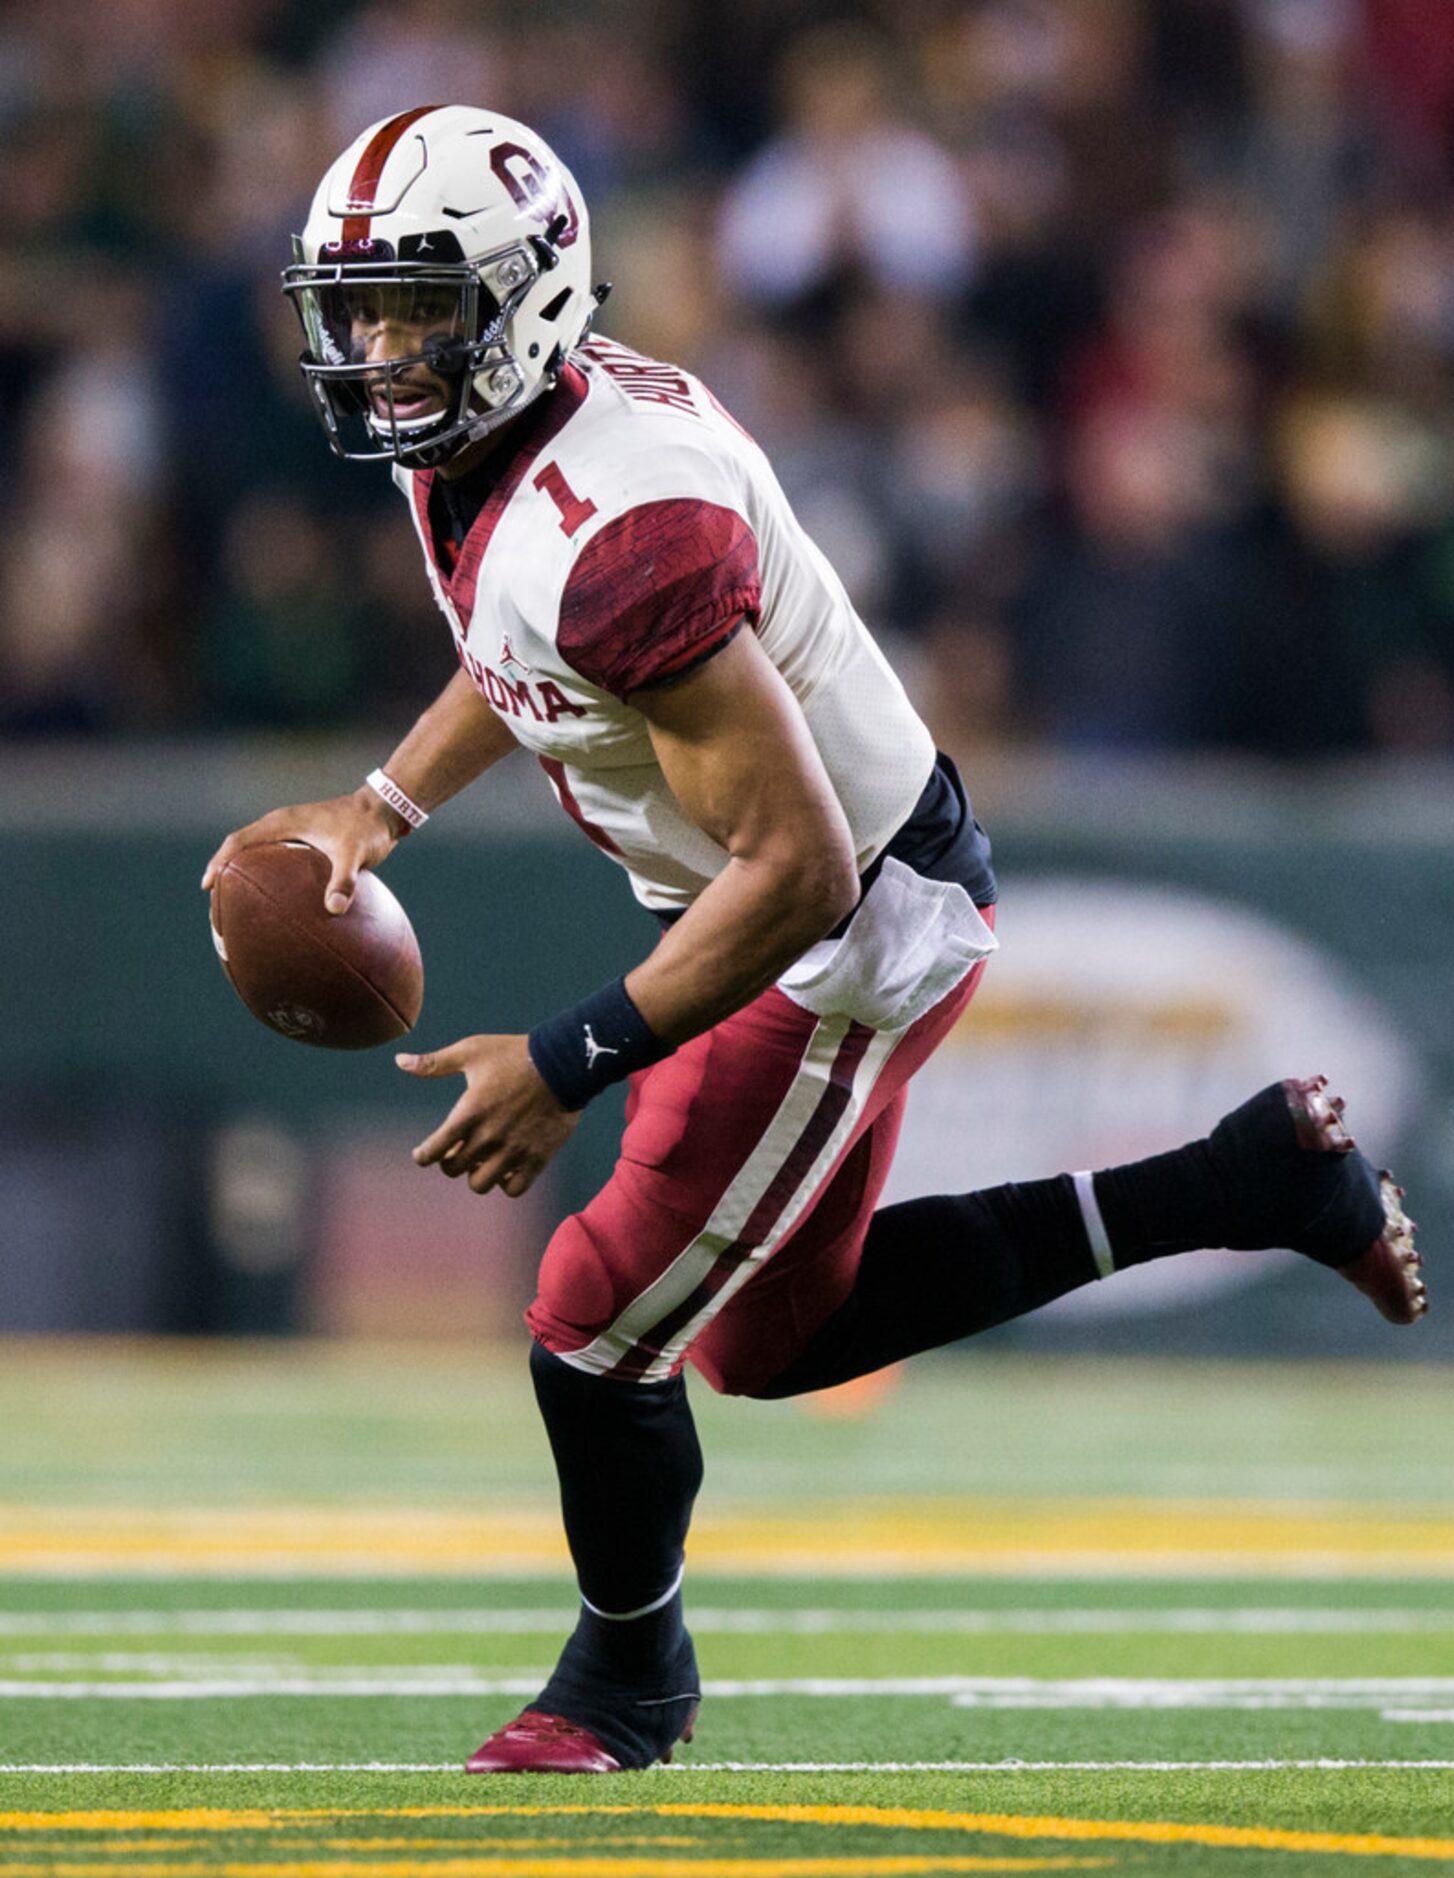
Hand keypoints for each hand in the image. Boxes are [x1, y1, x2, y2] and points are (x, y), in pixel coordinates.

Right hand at [202, 788, 404, 915]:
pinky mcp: (303, 842)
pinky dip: (269, 879)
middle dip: (224, 872)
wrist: (384, 811)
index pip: (238, 842)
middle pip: (240, 849)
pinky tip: (276, 905)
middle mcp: (281, 826)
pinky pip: (277, 862)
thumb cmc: (366, 827)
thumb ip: (344, 881)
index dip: (219, 863)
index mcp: (282, 823)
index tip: (207, 886)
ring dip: (243, 875)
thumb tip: (334, 910)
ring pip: (257, 855)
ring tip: (236, 906)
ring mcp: (292, 833)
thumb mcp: (355, 854)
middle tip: (215, 904)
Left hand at [398, 1033, 578, 1196]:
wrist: (564, 1063)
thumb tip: (399, 1061)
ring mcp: (514, 1150)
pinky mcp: (537, 1158)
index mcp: (468, 1113)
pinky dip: (506, 1183)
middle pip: (453, 1170)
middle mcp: (488, 1137)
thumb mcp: (471, 1051)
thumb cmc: (514, 1055)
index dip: (423, 1155)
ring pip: (480, 1184)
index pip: (432, 1152)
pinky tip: (507, 1166)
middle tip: (458, 1149)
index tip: (424, 1152)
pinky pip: (513, 1189)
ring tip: (483, 1159)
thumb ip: (434, 1063)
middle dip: (450, 1161)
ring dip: (476, 1174)